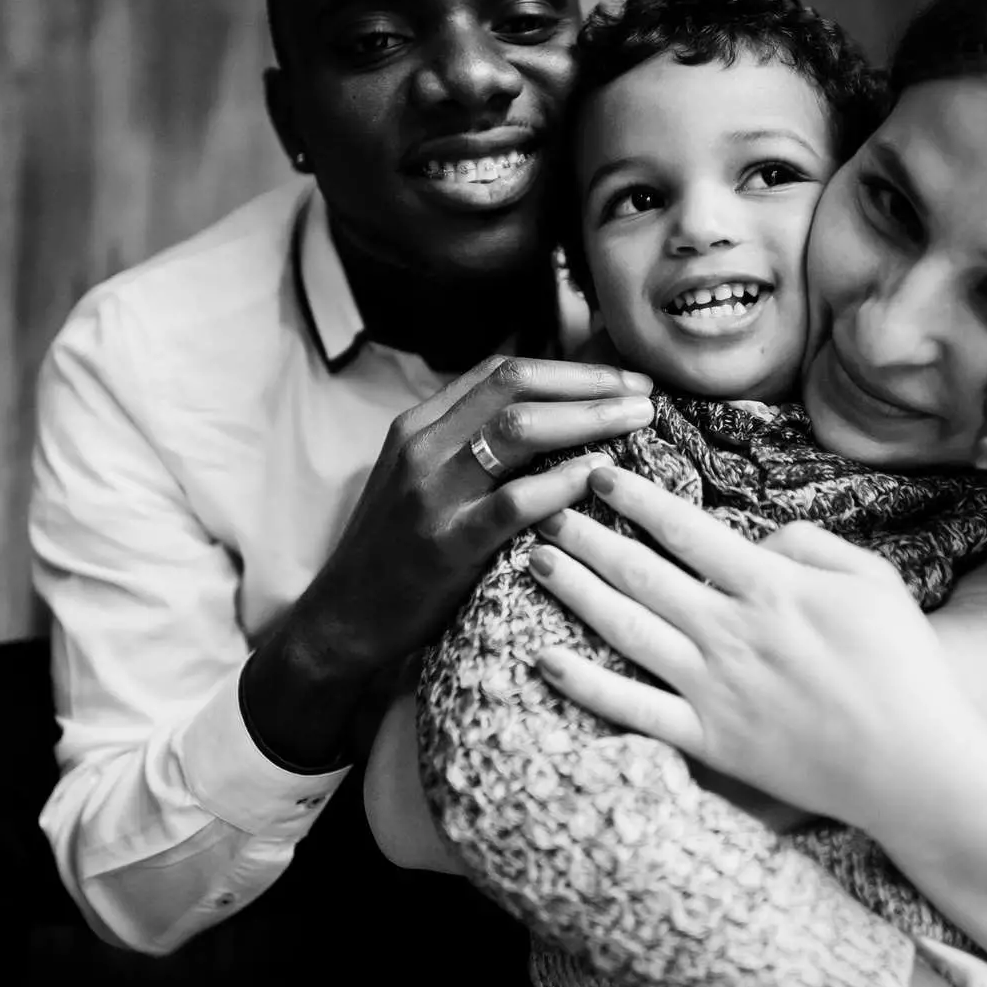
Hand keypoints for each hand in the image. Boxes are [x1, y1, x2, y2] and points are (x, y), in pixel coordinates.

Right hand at [248, 356, 653, 764]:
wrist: (342, 619)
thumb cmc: (396, 549)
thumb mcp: (420, 477)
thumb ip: (468, 442)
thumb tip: (549, 413)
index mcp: (418, 424)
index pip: (502, 370)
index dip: (569, 368)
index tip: (620, 379)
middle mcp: (422, 447)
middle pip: (517, 386)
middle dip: (589, 383)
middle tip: (644, 393)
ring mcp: (432, 494)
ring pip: (519, 429)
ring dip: (588, 418)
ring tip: (637, 422)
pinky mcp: (447, 544)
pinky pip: (514, 501)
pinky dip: (563, 481)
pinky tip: (599, 473)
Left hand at [529, 467, 973, 830]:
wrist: (915, 767)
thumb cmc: (904, 667)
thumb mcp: (875, 580)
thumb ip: (812, 544)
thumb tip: (757, 536)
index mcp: (770, 586)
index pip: (685, 528)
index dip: (635, 497)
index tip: (598, 473)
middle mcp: (730, 631)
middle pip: (640, 572)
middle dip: (587, 536)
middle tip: (545, 510)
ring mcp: (714, 687)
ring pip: (625, 628)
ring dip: (575, 591)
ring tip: (534, 561)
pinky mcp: (710, 740)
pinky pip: (634, 709)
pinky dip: (587, 685)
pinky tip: (546, 660)